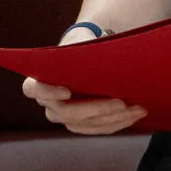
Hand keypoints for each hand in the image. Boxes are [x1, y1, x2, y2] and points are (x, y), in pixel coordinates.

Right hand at [21, 23, 146, 134]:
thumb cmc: (80, 44)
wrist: (87, 55)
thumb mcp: (78, 41)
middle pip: (67, 113)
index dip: (49, 92)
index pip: (33, 90)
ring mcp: (64, 117)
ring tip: (137, 108)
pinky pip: (98, 129)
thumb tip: (101, 55)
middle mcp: (48, 104)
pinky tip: (135, 114)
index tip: (67, 91)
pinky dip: (118, 122)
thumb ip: (81, 48)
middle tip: (120, 101)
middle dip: (96, 108)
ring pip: (86, 124)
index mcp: (38, 80)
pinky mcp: (82, 125)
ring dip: (113, 118)